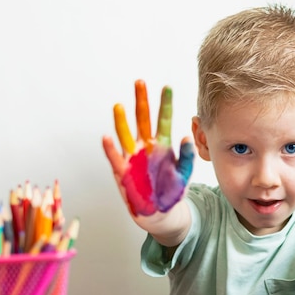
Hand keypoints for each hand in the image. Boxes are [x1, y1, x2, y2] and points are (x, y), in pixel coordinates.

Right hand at [102, 80, 193, 216]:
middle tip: (140, 82)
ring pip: (126, 134)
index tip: (167, 87)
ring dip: (122, 120)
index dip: (165, 104)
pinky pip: (115, 158)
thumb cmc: (172, 191)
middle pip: (142, 119)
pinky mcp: (124, 172)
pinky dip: (110, 149)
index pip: (164, 120)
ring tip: (120, 106)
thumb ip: (187, 157)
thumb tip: (186, 138)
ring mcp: (133, 158)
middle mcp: (147, 147)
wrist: (161, 212)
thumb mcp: (184, 174)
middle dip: (141, 101)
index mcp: (163, 146)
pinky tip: (107, 138)